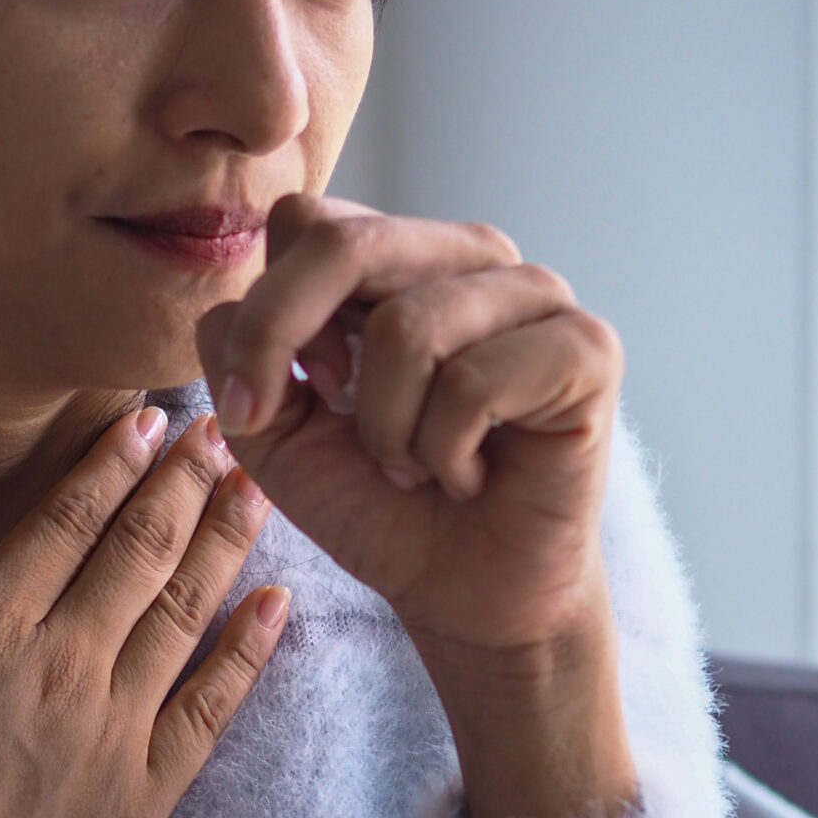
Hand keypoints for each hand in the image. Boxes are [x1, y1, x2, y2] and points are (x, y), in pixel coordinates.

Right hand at [0, 407, 284, 817]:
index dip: (112, 465)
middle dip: (183, 483)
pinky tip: (276, 605)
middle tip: (223, 430)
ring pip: (184, 612)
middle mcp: (64, 662)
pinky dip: (249, 650)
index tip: (150, 419)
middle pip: (139, 552)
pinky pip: (213, 705)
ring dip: (223, 543)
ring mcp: (116, 727)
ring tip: (257, 489)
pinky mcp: (148, 790)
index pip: (65, 523)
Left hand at [195, 193, 633, 817]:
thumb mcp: (273, 431)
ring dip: (388, 430)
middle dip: (300, 347)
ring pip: (408, 328)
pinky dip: (448, 454)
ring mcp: (536, 293)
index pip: (303, 222)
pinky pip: (475, 383)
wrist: (464, 594)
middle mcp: (468, 254)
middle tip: (331, 424)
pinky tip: (472, 476)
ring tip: (418, 466)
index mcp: (397, 255)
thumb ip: (236, 354)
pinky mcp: (587, 347)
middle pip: (346, 245)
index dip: (267, 318)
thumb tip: (230, 307)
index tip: (276, 399)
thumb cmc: (379, 504)